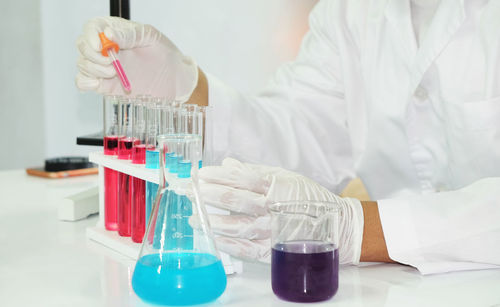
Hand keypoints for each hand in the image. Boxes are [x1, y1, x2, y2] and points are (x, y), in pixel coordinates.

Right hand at [76, 17, 197, 100]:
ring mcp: (104, 67)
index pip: (93, 27)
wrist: (176, 79)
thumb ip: (130, 34)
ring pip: (82, 64)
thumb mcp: (151, 37)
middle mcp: (106, 48)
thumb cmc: (165, 54)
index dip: (91, 35)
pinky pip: (84, 82)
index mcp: (116, 31)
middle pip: (83, 45)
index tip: (100, 45)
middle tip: (111, 61)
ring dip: (93, 68)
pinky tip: (97, 83)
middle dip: (92, 54)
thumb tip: (108, 34)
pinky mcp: (106, 85)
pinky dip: (84, 83)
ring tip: (114, 72)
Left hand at [196, 158, 363, 263]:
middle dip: (207, 195)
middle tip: (187, 191)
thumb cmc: (308, 198)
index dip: (218, 176)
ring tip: (193, 218)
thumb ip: (254, 172)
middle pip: (235, 200)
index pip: (241, 178)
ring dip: (212, 221)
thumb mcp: (284, 177)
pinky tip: (212, 238)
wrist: (336, 225)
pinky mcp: (274, 250)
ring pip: (237, 226)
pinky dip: (228, 244)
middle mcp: (273, 207)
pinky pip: (246, 249)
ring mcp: (273, 230)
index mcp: (276, 185)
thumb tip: (227, 164)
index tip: (199, 174)